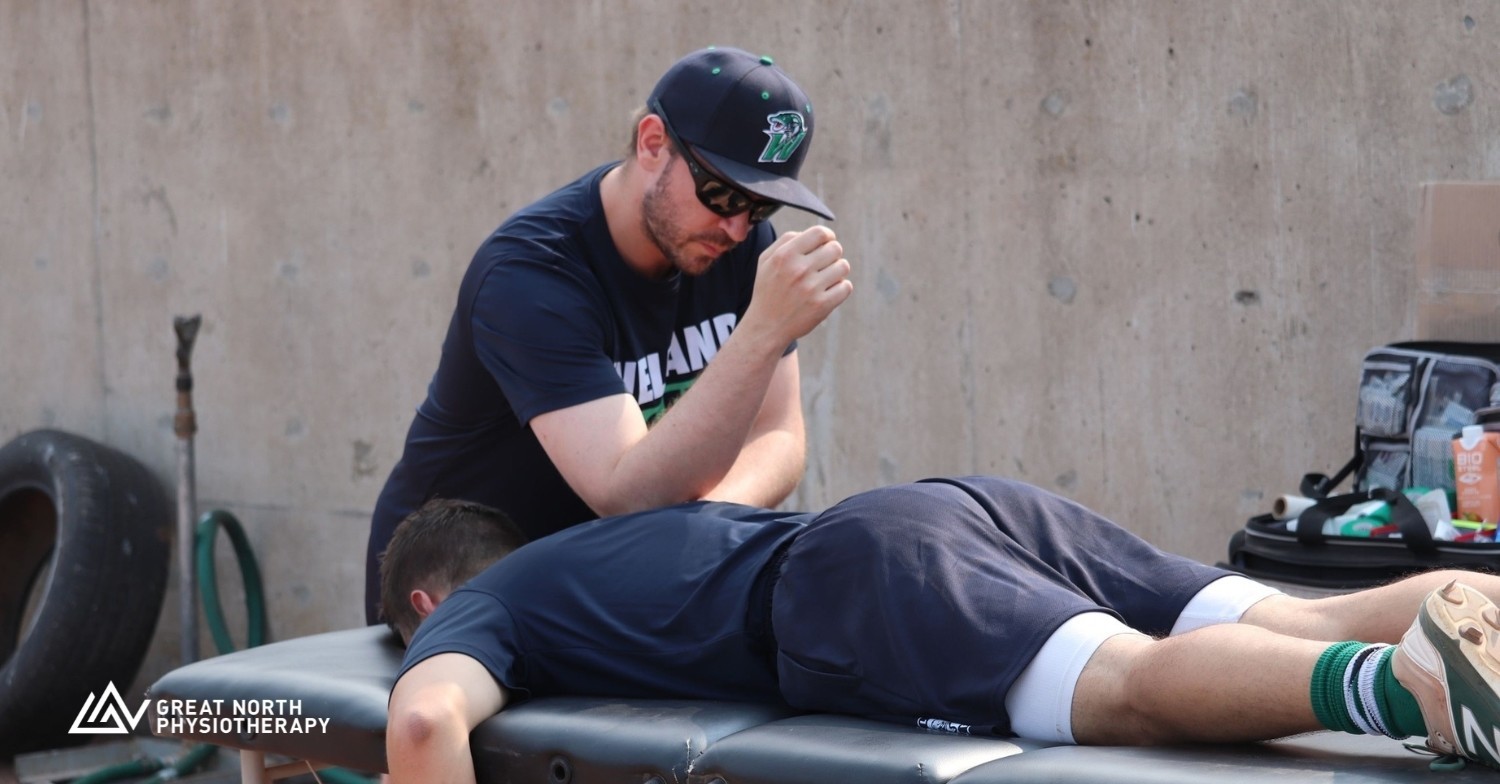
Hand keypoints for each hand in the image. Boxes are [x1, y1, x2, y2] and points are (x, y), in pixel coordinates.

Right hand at [742, 226, 852, 345]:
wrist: (767, 327)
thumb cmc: (768, 290)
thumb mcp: (766, 260)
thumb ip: (786, 240)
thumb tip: (812, 233)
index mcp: (785, 255)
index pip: (820, 233)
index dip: (827, 236)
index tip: (826, 243)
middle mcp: (798, 270)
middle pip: (835, 248)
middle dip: (832, 254)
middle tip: (824, 264)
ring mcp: (811, 288)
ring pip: (843, 266)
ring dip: (837, 271)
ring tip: (825, 278)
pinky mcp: (822, 305)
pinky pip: (846, 287)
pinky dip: (841, 288)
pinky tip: (828, 291)